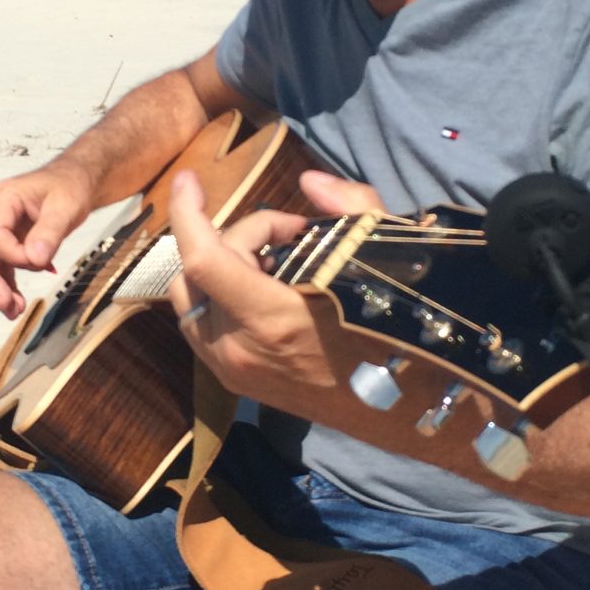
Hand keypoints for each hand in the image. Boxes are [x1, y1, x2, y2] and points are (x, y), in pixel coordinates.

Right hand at [0, 158, 95, 317]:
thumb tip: (34, 260)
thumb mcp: (67, 207)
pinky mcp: (2, 240)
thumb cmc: (69, 187)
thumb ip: (50, 232)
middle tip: (7, 306)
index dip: (13, 256)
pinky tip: (18, 302)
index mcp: (1, 198)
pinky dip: (7, 284)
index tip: (40, 263)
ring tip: (14, 312)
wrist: (73, 181)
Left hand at [165, 167, 384, 413]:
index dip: (187, 212)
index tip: (188, 179)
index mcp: (273, 320)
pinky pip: (200, 325)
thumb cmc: (398, 334)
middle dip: (238, 236)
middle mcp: (239, 350)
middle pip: (199, 268)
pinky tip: (264, 289)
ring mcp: (231, 371)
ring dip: (221, 266)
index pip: (202, 259)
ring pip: (190, 298)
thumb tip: (309, 183)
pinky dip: (218, 295)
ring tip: (276, 262)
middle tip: (293, 234)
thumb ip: (349, 207)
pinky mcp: (233, 382)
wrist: (403, 410)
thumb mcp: (385, 256)